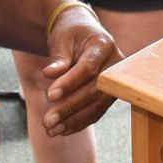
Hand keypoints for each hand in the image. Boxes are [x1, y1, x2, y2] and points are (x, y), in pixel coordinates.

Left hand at [41, 9, 121, 136]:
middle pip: (94, 91)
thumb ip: (59, 56)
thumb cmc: (71, 32)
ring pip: (97, 105)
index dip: (70, 83)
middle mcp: (114, 65)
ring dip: (74, 120)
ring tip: (51, 130)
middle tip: (47, 120)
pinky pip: (97, 111)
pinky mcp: (109, 94)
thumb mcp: (62, 37)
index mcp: (103, 45)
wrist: (83, 32)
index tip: (50, 95)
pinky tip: (62, 130)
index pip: (88, 67)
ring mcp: (115, 82)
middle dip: (70, 108)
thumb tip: (50, 74)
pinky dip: (79, 122)